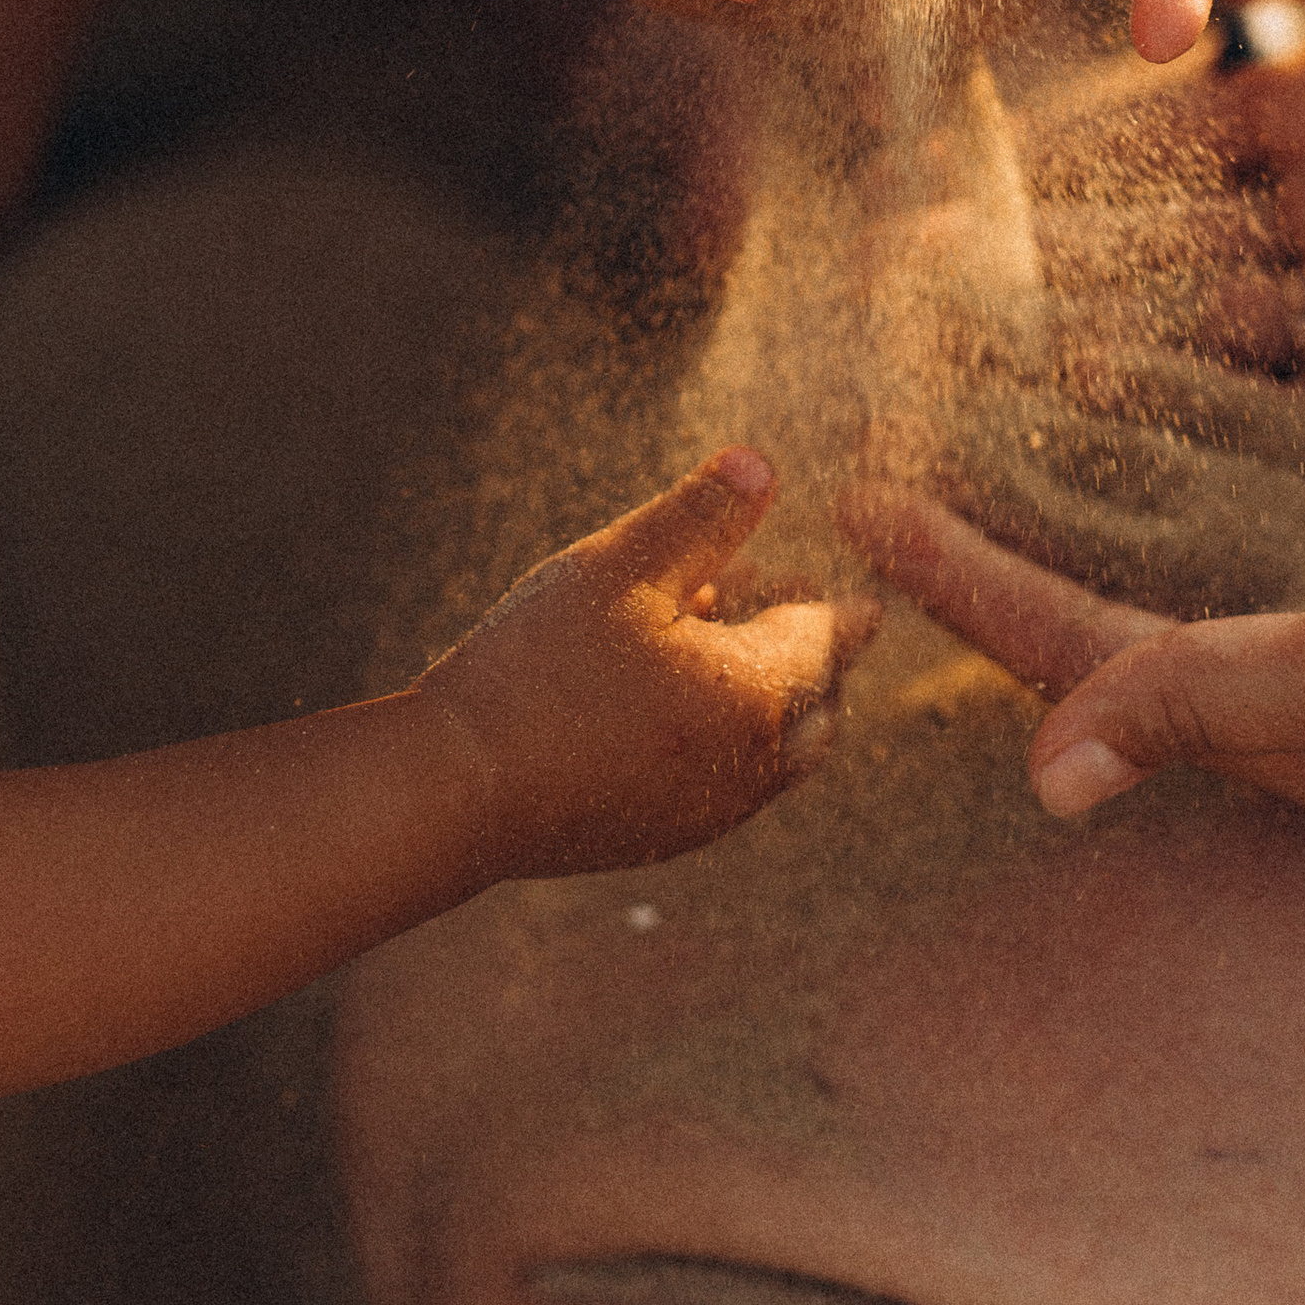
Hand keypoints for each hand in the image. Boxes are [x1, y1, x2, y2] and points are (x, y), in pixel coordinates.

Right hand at [423, 452, 876, 879]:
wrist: (456, 792)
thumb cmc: (538, 668)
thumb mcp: (620, 567)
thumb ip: (699, 516)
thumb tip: (762, 465)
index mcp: (756, 696)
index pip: (829, 639)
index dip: (834, 603)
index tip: (848, 588)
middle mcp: (749, 769)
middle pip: (821, 709)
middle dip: (811, 655)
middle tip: (766, 602)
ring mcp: (705, 815)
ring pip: (778, 756)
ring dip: (767, 700)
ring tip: (704, 641)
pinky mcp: (660, 840)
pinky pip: (728, 788)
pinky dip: (727, 741)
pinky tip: (663, 701)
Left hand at [843, 331, 1304, 826]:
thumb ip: (1201, 700)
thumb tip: (1044, 779)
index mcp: (1297, 717)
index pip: (1080, 649)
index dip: (964, 583)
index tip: (858, 493)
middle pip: (1114, 560)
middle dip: (1003, 479)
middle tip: (897, 376)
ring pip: (1184, 477)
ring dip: (1083, 410)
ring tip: (980, 320)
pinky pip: (1272, 415)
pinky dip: (1198, 370)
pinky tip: (1125, 302)